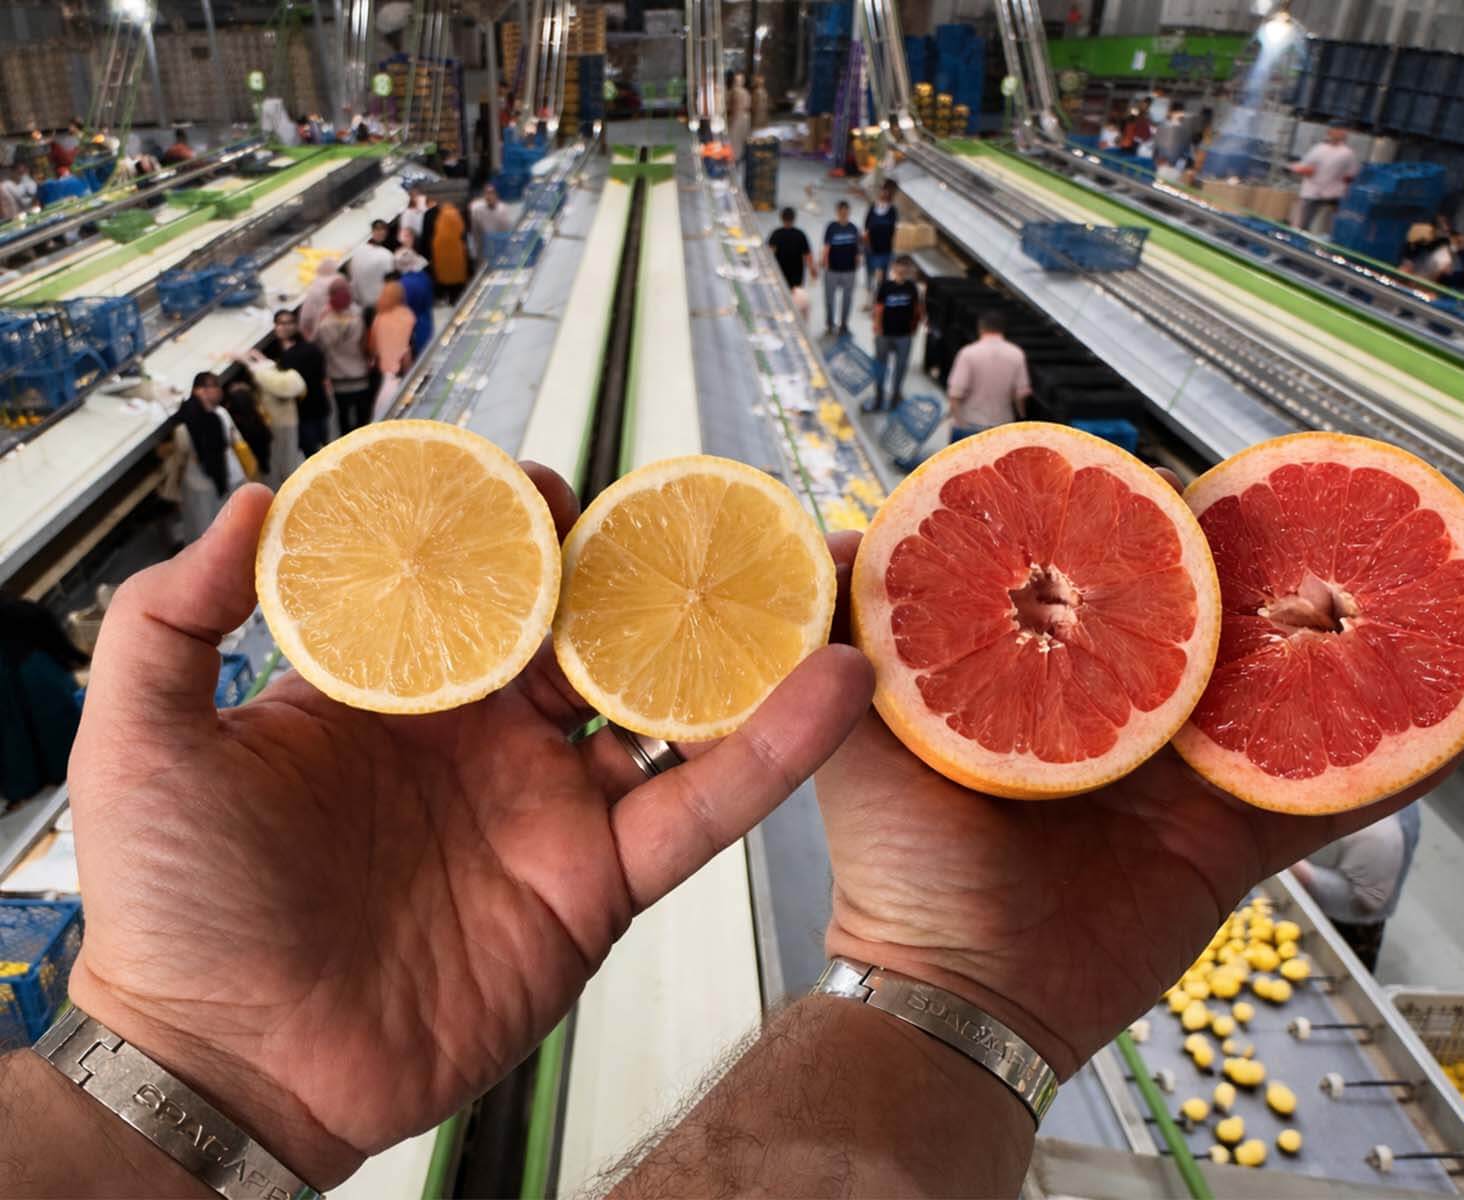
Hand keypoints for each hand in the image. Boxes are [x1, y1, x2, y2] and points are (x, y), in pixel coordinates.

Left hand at [67, 467, 872, 1186]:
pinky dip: (772, 753)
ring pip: (666, 704)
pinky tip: (831, 690)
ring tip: (805, 578)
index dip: (520, 528)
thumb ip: (173, 615)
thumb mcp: (142, 742)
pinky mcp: (598, 882)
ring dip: (736, 645)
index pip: (483, 581)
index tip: (550, 488)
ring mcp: (550, 806)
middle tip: (706, 514)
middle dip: (646, 568)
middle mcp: (486, 737)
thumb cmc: (175, 911)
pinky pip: (698, 807)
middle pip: (590, 626)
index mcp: (398, 690)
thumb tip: (255, 498)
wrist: (232, 1069)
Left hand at [813, 504, 1456, 1078]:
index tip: (1174, 487)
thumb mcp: (852, 728)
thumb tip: (828, 533)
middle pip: (1200, 637)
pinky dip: (1376, 771)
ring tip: (1376, 596)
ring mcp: (1176, 785)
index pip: (1105, 593)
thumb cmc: (897, 861)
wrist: (962, 989)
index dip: (1141, 542)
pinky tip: (1430, 726)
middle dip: (1246, 586)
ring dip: (1322, 658)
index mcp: (1041, 685)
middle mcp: (1115, 722)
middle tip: (1291, 525)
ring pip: (1265, 705)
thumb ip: (839, 632)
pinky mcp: (1225, 847)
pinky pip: (1312, 807)